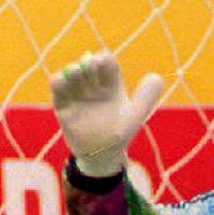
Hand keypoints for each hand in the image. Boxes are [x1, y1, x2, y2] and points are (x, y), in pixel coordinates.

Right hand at [50, 51, 162, 177]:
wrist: (101, 155)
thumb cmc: (119, 133)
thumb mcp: (135, 116)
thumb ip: (146, 98)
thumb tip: (156, 76)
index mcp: (111, 84)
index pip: (107, 66)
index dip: (104, 60)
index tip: (103, 59)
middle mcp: (93, 86)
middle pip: (88, 69)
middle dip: (88, 64)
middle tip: (89, 63)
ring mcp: (77, 96)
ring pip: (72, 78)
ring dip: (72, 71)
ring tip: (74, 70)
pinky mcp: (63, 107)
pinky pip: (58, 93)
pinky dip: (57, 84)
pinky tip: (58, 79)